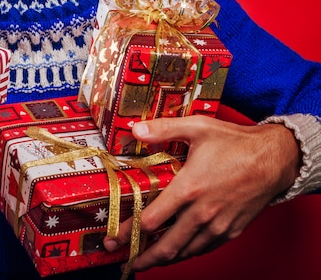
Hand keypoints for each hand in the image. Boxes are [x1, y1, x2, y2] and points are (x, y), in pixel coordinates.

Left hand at [103, 115, 300, 270]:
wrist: (275, 159)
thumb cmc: (235, 143)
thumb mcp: (197, 127)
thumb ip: (163, 129)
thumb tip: (134, 129)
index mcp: (189, 188)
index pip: (151, 220)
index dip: (128, 231)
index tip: (113, 237)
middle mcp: (202, 212)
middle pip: (166, 246)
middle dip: (141, 256)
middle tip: (124, 258)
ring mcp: (218, 225)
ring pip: (185, 252)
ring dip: (163, 258)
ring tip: (145, 260)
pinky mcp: (231, 231)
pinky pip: (203, 249)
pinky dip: (186, 253)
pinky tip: (176, 251)